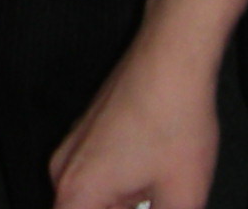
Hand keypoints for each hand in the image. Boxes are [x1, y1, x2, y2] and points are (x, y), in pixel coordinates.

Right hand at [49, 25, 222, 208]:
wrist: (172, 54)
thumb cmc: (173, 118)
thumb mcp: (183, 197)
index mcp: (77, 193)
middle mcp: (63, 170)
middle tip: (154, 201)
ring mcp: (74, 147)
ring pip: (92, 199)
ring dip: (124, 205)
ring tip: (158, 193)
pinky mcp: (88, 131)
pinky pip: (98, 177)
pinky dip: (123, 189)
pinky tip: (156, 180)